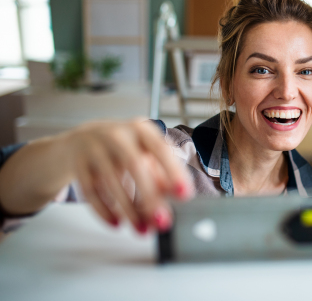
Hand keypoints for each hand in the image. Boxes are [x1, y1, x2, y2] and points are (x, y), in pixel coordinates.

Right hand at [60, 119, 191, 232]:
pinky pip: (91, 192)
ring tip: (141, 229)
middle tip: (162, 221)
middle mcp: (117, 134)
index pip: (160, 149)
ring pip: (112, 182)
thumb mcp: (145, 153)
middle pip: (135, 165)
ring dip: (129, 210)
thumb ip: (162, 173)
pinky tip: (117, 224)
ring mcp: (94, 148)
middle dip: (150, 197)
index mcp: (141, 129)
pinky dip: (104, 211)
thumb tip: (177, 197)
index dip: (173, 172)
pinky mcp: (78, 164)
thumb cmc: (124, 149)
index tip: (184, 195)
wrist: (81, 140)